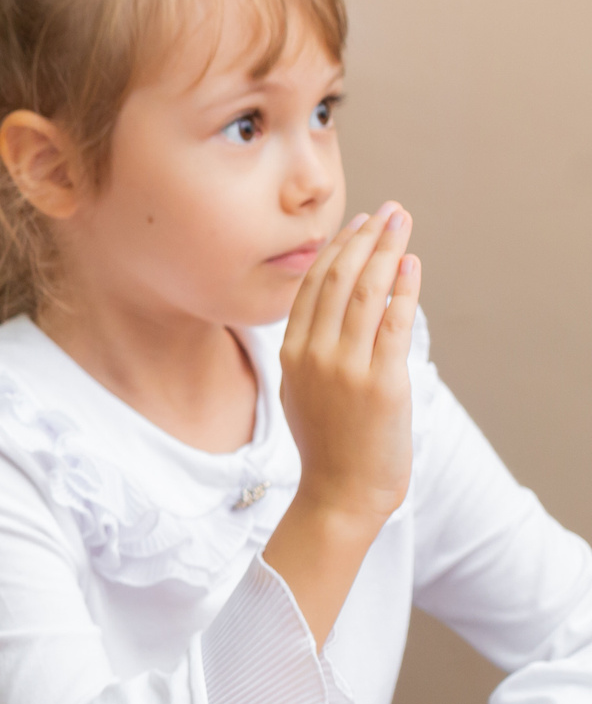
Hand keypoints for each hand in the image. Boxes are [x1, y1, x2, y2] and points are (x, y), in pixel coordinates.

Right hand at [280, 203, 418, 530]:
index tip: (357, 224)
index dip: (336, 249)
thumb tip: (331, 311)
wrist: (340, 492)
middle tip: (387, 211)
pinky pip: (394, 321)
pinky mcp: (381, 381)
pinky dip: (405, 288)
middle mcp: (314, 355)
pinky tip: (412, 265)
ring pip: (367, 292)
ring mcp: (346, 367)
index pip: (313, 287)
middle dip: (365, 238)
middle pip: (340, 279)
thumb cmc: (328, 445)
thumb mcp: (301, 391)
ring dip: (387, 250)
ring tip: (402, 224)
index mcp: (291, 354)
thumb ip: (310, 350)